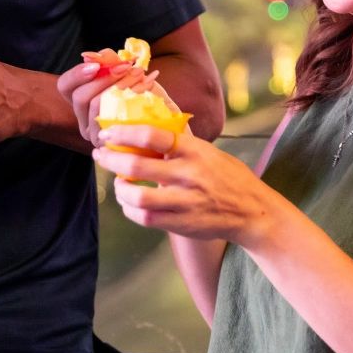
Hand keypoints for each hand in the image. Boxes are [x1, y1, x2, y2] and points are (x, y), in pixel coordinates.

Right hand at [57, 53, 175, 147]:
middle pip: (80, 97)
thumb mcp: (120, 73)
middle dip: (104, 78)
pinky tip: (148, 84)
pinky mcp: (112, 143)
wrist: (160, 121)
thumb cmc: (138, 92)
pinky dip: (134, 96)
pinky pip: (117, 117)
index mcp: (79, 102)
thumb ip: (109, 62)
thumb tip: (102, 55)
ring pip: (98, 106)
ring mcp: (96, 135)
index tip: (96, 65)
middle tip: (126, 66)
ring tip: (139, 73)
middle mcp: (83, 121)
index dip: (77, 74)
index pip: (65, 85)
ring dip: (120, 85)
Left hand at [93, 124, 278, 244]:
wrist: (252, 212)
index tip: (108, 133)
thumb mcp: (208, 152)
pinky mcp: (181, 224)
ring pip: (136, 196)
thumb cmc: (227, 177)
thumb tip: (144, 128)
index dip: (124, 132)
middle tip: (101, 155)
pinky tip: (129, 202)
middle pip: (136, 164)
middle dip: (110, 159)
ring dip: (119, 188)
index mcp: (194, 150)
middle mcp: (188, 174)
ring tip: (117, 183)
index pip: (152, 134)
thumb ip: (180, 144)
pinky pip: (145, 217)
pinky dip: (130, 209)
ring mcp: (184, 201)